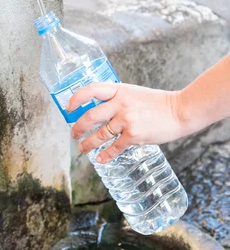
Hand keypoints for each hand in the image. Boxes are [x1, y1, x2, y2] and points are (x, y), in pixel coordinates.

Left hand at [67, 83, 184, 163]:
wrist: (180, 111)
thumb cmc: (158, 103)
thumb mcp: (134, 93)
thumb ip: (117, 99)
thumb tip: (100, 110)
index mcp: (119, 90)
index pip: (91, 90)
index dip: (76, 98)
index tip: (69, 108)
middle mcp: (120, 104)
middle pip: (90, 116)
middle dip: (78, 127)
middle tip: (74, 134)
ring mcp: (126, 120)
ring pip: (99, 135)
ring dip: (88, 144)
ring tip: (83, 148)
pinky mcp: (134, 135)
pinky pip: (114, 148)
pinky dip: (106, 155)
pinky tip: (101, 159)